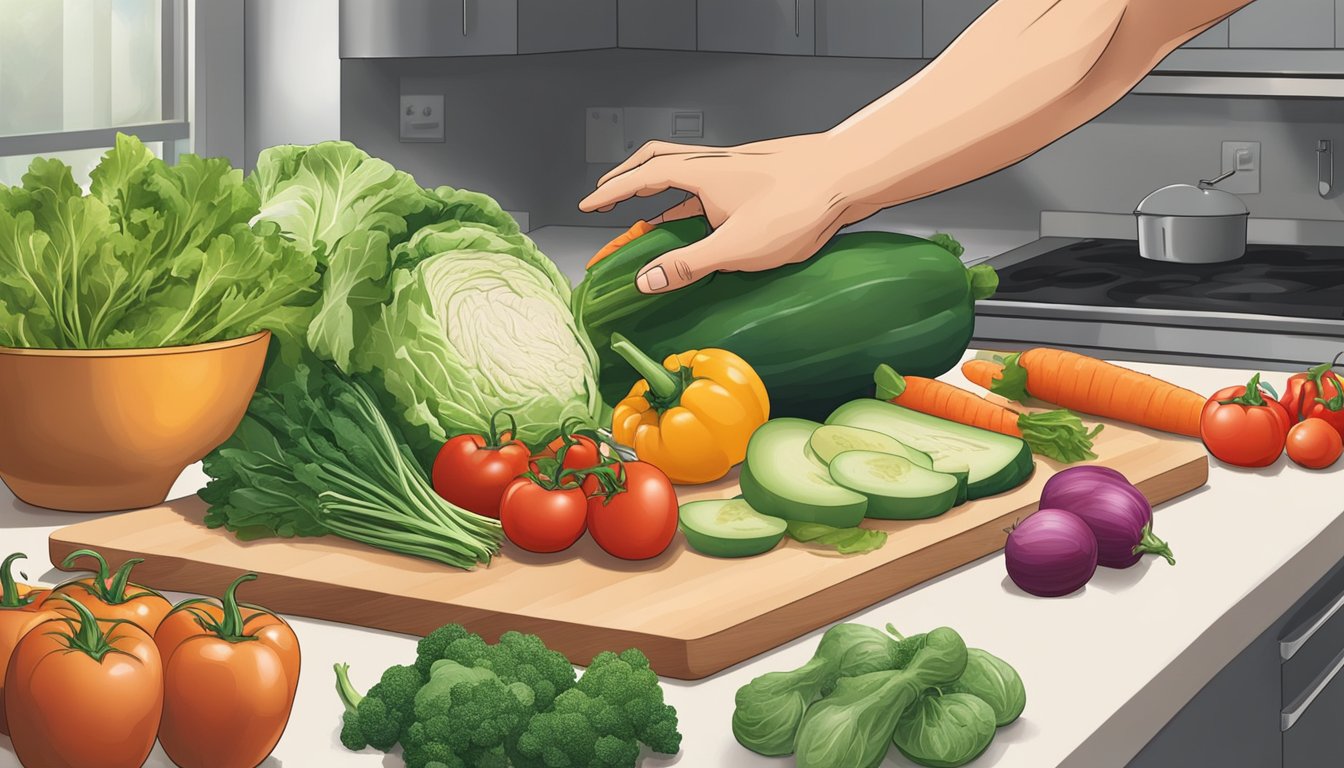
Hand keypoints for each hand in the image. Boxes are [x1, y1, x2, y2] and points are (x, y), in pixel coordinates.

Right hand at [579, 132, 871, 293]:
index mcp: (700, 175)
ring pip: (687, 183)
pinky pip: (712, 195)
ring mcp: (737, 174)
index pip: (642, 179)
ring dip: (662, 201)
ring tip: (645, 227)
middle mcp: (714, 168)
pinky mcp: (757, 184)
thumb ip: (688, 264)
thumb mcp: (736, 246)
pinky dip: (694, 210)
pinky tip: (700, 231)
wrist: (851, 176)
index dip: (612, 192)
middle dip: (630, 184)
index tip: (589, 205)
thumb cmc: (799, 204)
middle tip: (610, 201)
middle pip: (659, 167)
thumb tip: (647, 280)